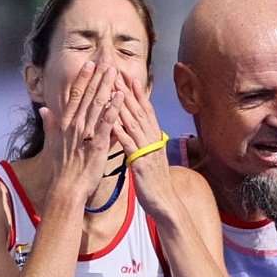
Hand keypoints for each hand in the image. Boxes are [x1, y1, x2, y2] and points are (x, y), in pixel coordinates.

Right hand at [41, 61, 121, 197]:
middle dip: (98, 76)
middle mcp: (75, 125)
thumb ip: (50, 124)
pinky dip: (114, 108)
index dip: (82, 78)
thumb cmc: (62, 168)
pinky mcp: (98, 144)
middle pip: (88, 95)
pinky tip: (120, 96)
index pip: (75, 96)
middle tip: (107, 60)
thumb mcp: (52, 143)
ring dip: (107, 86)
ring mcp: (86, 134)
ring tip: (115, 71)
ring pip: (97, 105)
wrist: (67, 187)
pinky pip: (107, 123)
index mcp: (65, 123)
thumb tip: (44, 110)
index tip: (89, 64)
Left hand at [112, 76, 173, 207]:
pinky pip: (129, 145)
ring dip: (123, 105)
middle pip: (140, 112)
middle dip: (128, 92)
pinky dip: (120, 131)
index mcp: (154, 138)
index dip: (138, 94)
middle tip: (118, 73)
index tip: (129, 77)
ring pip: (134, 123)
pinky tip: (111, 121)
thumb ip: (145, 143)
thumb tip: (139, 132)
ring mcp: (148, 151)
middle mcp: (153, 141)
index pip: (146, 111)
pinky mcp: (141, 163)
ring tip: (113, 88)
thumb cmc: (155, 183)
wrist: (165, 203)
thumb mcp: (151, 158)